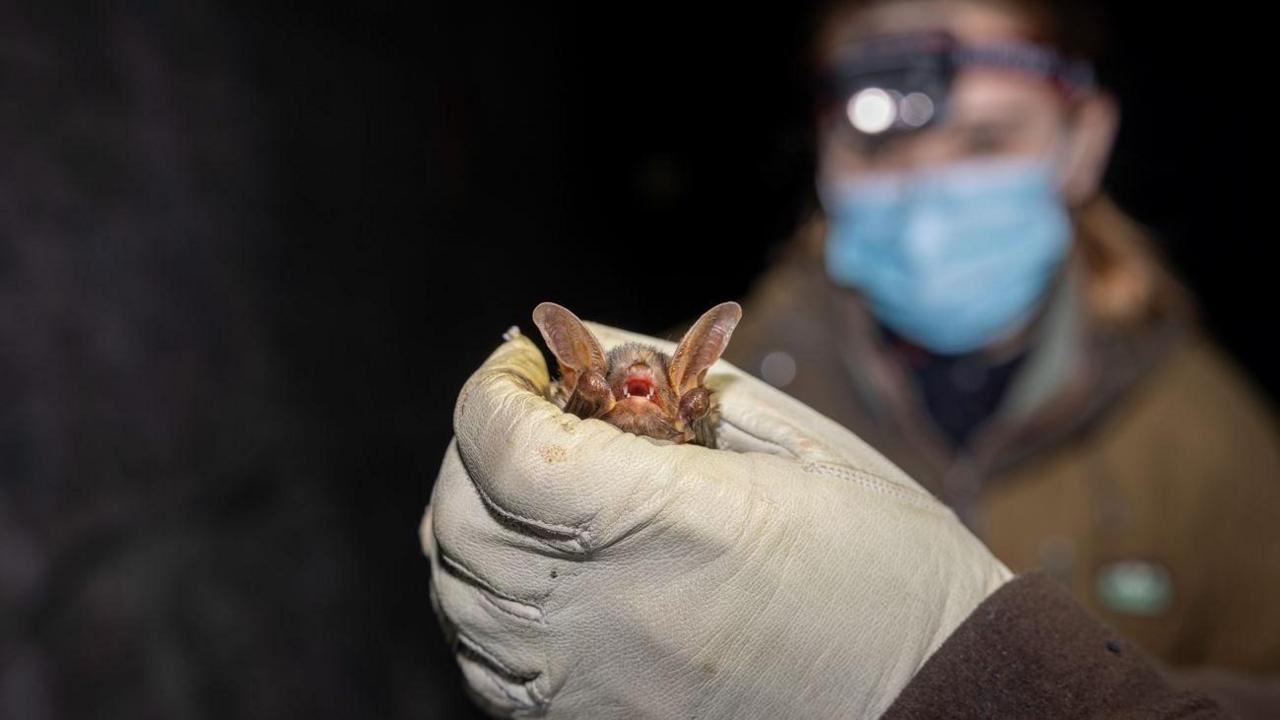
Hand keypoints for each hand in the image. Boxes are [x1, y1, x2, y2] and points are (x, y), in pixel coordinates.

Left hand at [422, 321, 1010, 718]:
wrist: (935, 700)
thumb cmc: (888, 567)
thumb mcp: (801, 443)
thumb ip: (680, 377)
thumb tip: (589, 337)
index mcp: (662, 522)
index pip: (503, 445)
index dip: (492, 388)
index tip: (523, 362)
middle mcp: (600, 612)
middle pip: (458, 516)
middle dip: (474, 445)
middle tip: (528, 414)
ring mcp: (583, 684)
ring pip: (457, 593)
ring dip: (470, 520)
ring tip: (529, 486)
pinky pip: (485, 663)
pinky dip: (484, 602)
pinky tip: (538, 571)